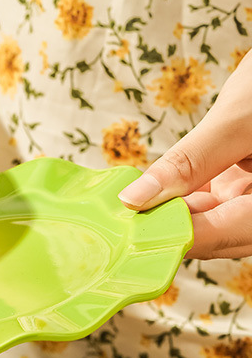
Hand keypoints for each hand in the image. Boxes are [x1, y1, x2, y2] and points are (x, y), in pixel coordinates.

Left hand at [118, 52, 251, 259]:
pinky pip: (210, 206)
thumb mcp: (238, 118)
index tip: (133, 231)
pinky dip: (179, 201)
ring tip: (126, 210)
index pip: (228, 234)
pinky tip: (148, 194)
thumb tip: (135, 199)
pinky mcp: (244, 188)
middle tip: (118, 224)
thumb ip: (188, 162)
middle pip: (219, 238)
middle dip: (169, 231)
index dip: (179, 237)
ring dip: (170, 217)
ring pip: (211, 226)